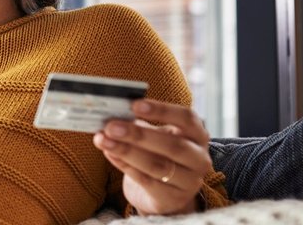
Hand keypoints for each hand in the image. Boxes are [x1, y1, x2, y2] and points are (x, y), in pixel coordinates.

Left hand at [93, 99, 212, 215]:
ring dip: (126, 151)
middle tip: (111, 126)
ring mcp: (189, 181)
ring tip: (103, 140)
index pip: (187, 118)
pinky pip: (146, 181)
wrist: (166, 194)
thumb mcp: (156, 137)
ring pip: (158, 165)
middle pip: (173, 145)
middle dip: (138, 135)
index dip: (162, 110)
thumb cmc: (159, 156)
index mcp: (198, 135)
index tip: (135, 104)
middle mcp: (199, 158)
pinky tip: (109, 154)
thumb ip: (140, 126)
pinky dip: (125, 166)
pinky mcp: (172, 198)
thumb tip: (113, 115)